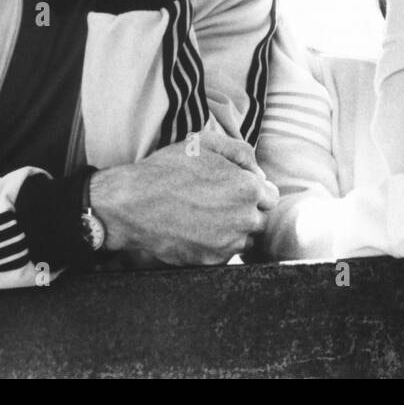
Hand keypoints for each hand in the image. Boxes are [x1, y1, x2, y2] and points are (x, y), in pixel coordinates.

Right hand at [89, 130, 278, 265]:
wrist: (133, 204)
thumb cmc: (167, 169)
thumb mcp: (203, 143)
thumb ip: (240, 152)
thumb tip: (259, 172)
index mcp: (248, 188)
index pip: (270, 196)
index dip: (252, 191)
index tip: (234, 189)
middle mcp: (245, 219)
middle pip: (259, 219)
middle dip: (245, 211)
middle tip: (217, 202)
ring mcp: (229, 243)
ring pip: (244, 240)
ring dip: (233, 230)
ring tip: (205, 217)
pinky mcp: (211, 261)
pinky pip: (224, 254)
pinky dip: (215, 245)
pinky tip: (196, 230)